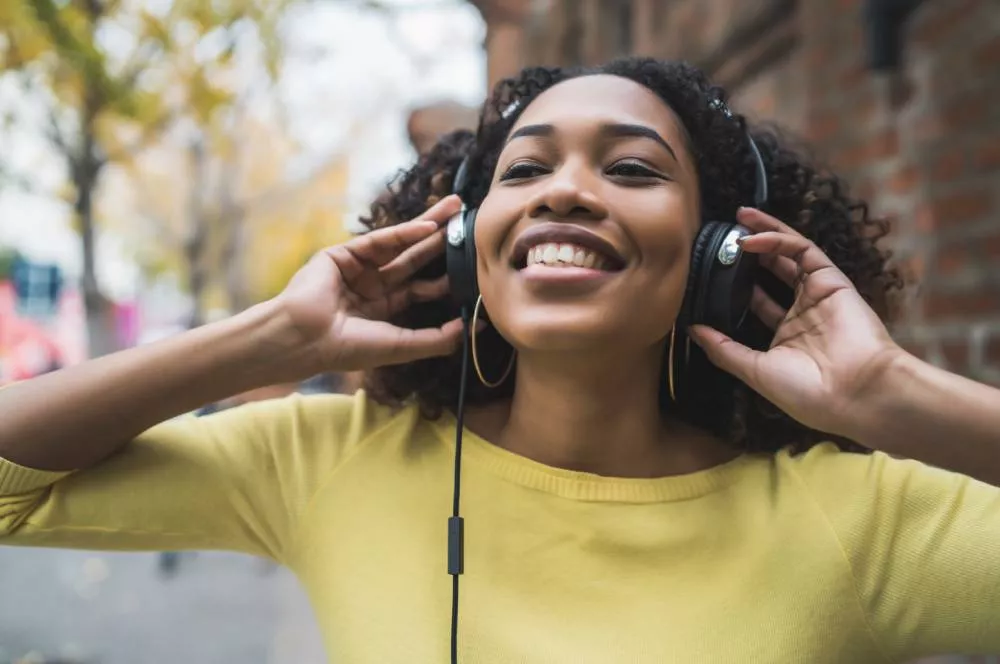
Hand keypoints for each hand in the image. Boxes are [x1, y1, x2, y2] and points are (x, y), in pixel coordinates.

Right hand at [274, 195, 464, 372]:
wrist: (304, 339)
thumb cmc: (347, 348)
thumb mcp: (401, 345)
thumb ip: (438, 339)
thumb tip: (475, 325)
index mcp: (384, 309)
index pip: (422, 289)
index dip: (448, 278)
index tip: (476, 266)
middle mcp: (373, 285)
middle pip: (416, 259)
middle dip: (442, 241)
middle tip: (470, 223)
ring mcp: (359, 267)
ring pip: (402, 243)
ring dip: (429, 225)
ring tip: (456, 209)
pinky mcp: (344, 253)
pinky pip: (381, 240)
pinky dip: (405, 232)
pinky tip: (429, 226)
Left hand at [688, 207, 902, 438]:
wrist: (855, 393)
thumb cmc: (807, 392)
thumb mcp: (754, 370)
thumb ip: (723, 348)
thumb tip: (692, 330)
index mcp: (785, 336)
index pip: (756, 302)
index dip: (735, 286)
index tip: (711, 272)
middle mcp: (802, 312)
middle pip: (772, 272)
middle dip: (749, 253)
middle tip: (724, 234)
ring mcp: (817, 295)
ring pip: (788, 254)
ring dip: (764, 233)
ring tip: (739, 217)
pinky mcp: (832, 280)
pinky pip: (803, 251)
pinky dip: (777, 240)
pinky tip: (750, 239)